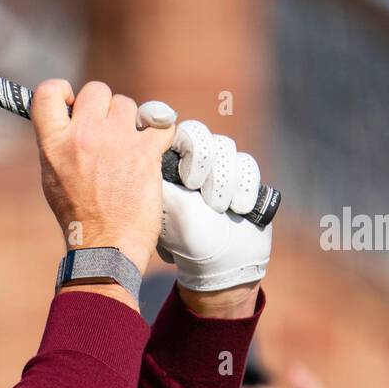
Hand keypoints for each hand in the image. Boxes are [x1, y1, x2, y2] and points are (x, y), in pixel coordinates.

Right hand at [31, 79, 176, 273]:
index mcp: (54, 144)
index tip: (72, 103)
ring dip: (130, 122)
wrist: (105, 247)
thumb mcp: (52, 178)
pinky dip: (160, 134)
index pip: (47, 92)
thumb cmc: (78, 217)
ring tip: (128, 150)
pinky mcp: (145, 153)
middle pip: (96, 91)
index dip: (63, 91)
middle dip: (103, 107)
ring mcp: (116, 141)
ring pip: (128, 105)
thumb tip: (70, 120)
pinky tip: (153, 149)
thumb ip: (59, 144)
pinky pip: (161, 123)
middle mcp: (83, 136)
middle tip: (106, 133)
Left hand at [157, 119, 272, 293]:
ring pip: (224, 147)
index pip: (162, 128)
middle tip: (194, 185)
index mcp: (162, 167)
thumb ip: (155, 174)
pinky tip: (237, 209)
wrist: (226, 263)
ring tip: (217, 208)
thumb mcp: (165, 207)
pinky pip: (246, 163)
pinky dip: (243, 188)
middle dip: (201, 160)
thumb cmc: (188, 238)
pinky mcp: (241, 175)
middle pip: (197, 132)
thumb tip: (142, 141)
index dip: (165, 124)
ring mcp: (216, 167)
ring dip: (222, 182)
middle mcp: (188, 162)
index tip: (167, 130)